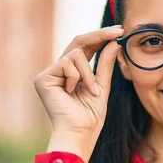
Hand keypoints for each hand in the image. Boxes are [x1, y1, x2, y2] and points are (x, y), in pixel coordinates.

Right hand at [34, 26, 123, 161]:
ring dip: (88, 72)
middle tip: (117, 32)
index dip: (101, 37)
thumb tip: (114, 42)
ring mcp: (49, 74)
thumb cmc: (91, 115)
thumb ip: (106, 64)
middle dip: (99, 35)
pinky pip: (67, 63)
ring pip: (75, 54)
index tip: (119, 30)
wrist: (80, 132)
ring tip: (91, 91)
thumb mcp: (103, 85)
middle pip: (78, 42)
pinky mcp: (42, 78)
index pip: (86, 47)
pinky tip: (73, 93)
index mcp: (73, 72)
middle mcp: (59, 70)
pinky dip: (78, 77)